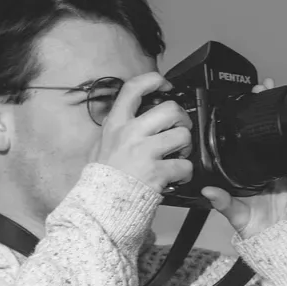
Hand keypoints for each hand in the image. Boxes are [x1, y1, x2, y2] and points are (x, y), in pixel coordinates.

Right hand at [92, 72, 193, 194]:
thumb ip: (115, 127)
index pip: (133, 88)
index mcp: (116, 124)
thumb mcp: (100, 144)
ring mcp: (144, 152)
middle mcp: (130, 134)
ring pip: (183, 135)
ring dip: (186, 146)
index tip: (164, 84)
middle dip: (182, 119)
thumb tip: (126, 112)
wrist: (100, 205)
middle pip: (170, 109)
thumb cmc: (102, 177)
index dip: (153, 80)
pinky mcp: (157, 172)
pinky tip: (176, 175)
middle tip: (178, 129)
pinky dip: (185, 172)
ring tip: (177, 154)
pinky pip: (185, 165)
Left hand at [200, 77, 286, 239]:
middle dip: (271, 105)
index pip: (254, 136)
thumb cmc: (261, 233)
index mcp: (258, 169)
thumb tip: (207, 191)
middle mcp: (277, 165)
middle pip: (276, 129)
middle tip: (264, 85)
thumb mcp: (238, 216)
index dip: (251, 117)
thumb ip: (224, 203)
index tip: (245, 97)